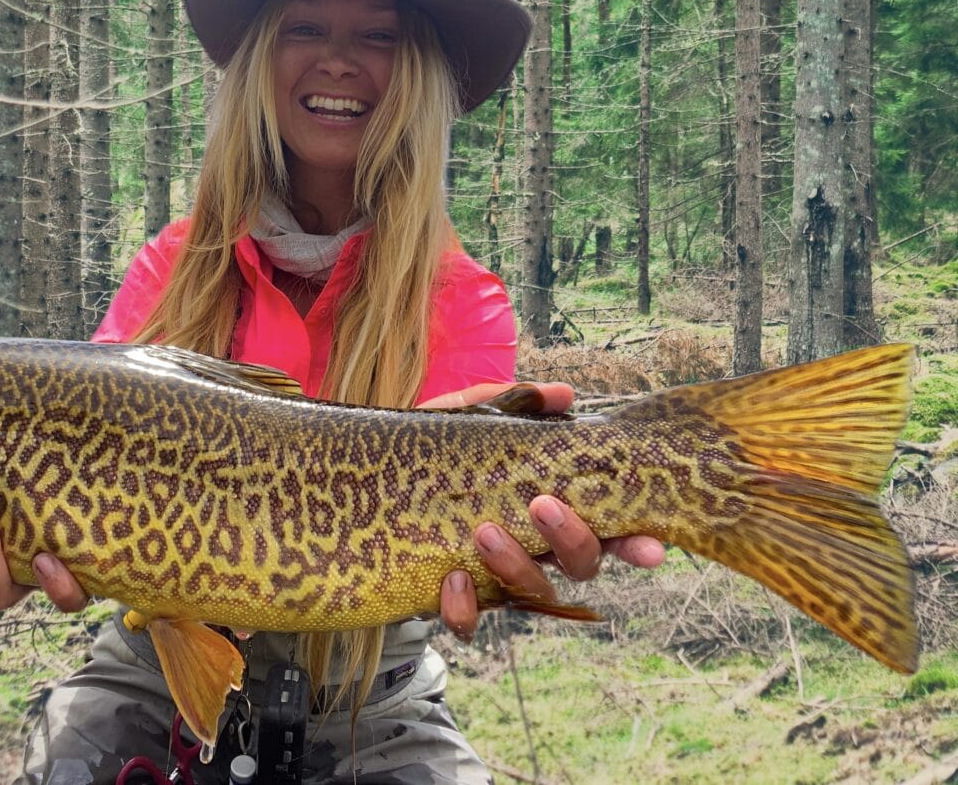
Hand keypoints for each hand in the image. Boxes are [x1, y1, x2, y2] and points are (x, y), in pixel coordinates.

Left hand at [421, 382, 667, 639]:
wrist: (362, 493)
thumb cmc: (432, 455)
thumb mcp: (464, 421)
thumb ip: (511, 405)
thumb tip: (563, 393)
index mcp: (549, 508)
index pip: (607, 528)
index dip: (635, 543)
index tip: (652, 547)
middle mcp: (535, 548)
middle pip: (581, 564)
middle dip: (572, 540)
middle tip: (541, 505)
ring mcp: (497, 577)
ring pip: (532, 591)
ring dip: (515, 564)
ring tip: (483, 532)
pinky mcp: (453, 600)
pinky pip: (470, 621)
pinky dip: (465, 608)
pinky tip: (453, 579)